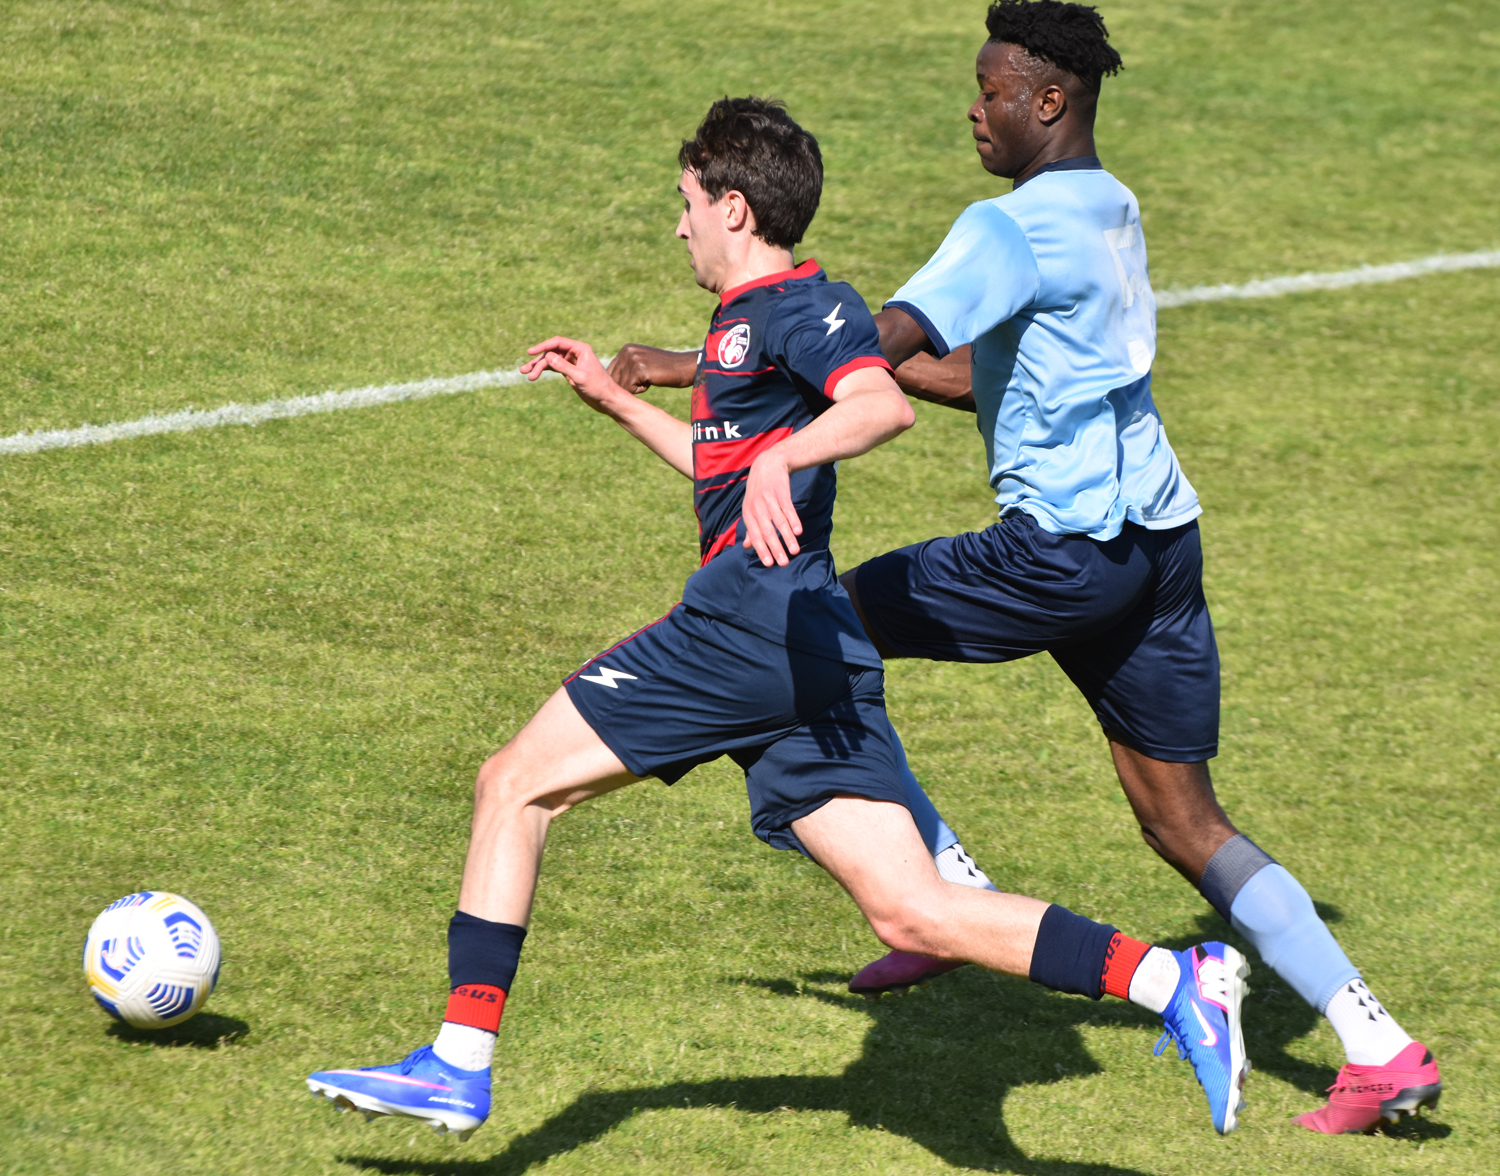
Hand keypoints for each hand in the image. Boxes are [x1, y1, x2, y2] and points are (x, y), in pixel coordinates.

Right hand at [522, 336, 626, 413]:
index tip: (530, 352)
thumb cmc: (598, 387)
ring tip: (527, 375)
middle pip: (552, 352)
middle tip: (524, 370)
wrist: (607, 400)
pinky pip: (554, 367)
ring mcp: (572, 362)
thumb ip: (563, 366)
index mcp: (580, 349)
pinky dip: (545, 370)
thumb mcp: (579, 377)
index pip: (558, 343)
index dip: (543, 346)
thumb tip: (547, 356)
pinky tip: (535, 375)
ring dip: (539, 367)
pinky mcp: (570, 371)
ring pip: (551, 361)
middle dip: (538, 361)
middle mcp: (575, 353)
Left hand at [606, 345, 698, 393]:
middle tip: (644, 381)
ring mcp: (633, 359)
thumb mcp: (643, 363)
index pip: (610, 372)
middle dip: (626, 386)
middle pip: (614, 379)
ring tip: (650, 379)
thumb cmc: (665, 370)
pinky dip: (641, 390)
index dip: (619, 383)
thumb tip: (609, 382)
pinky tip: (652, 381)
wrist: (684, 367)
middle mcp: (627, 351)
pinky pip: (630, 389)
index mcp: (626, 349)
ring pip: (622, 386)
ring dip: (635, 388)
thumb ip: (628, 367)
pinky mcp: (639, 369)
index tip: (632, 384)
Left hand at [741, 449, 801, 567]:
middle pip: (767, 532)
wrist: (768, 464)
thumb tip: (746, 547)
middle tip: (784, 563)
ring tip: (795, 551)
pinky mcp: (781, 492)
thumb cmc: (759, 491)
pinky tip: (799, 532)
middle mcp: (757, 507)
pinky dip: (793, 520)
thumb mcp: (750, 508)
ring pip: (779, 522)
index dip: (761, 550)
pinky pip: (788, 509)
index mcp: (748, 513)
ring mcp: (769, 499)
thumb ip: (750, 528)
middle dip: (775, 549)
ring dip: (787, 538)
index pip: (755, 535)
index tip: (769, 564)